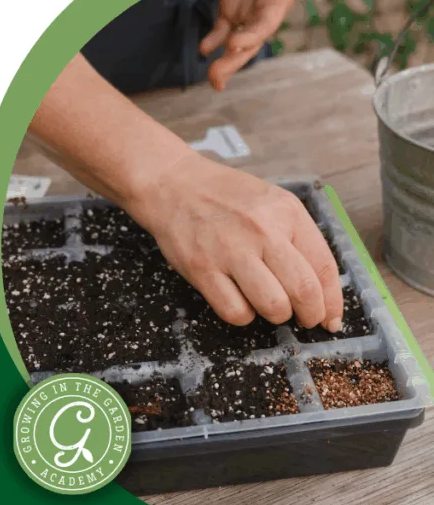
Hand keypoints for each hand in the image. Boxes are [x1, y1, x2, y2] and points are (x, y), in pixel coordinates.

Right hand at [126, 153, 343, 331]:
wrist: (172, 185)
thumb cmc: (224, 196)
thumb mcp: (271, 202)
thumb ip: (295, 237)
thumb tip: (319, 288)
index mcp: (287, 212)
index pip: (323, 266)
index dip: (331, 301)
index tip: (330, 318)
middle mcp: (262, 231)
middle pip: (303, 291)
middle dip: (309, 315)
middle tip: (304, 319)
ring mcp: (230, 251)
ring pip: (273, 306)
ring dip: (276, 315)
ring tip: (269, 306)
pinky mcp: (202, 269)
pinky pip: (235, 311)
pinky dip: (243, 315)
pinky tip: (240, 301)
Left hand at [201, 0, 344, 90]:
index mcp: (277, 5)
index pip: (263, 26)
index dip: (250, 36)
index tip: (233, 44)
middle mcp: (261, 16)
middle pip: (247, 44)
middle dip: (232, 62)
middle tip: (216, 79)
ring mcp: (244, 15)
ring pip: (232, 42)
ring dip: (222, 61)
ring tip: (211, 76)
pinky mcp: (230, 10)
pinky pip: (220, 30)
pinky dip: (212, 40)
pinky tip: (204, 50)